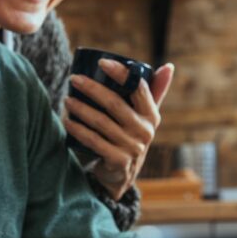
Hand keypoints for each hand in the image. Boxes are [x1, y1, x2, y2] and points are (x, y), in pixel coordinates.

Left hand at [64, 59, 174, 199]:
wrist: (122, 175)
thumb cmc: (131, 136)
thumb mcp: (144, 116)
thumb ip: (154, 92)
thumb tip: (169, 66)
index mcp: (152, 115)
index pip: (138, 88)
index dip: (121, 73)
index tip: (101, 62)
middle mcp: (145, 131)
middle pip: (115, 104)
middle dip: (92, 88)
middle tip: (74, 78)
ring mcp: (132, 147)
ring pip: (101, 122)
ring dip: (81, 109)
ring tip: (67, 99)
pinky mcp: (118, 160)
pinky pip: (94, 141)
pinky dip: (78, 130)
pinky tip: (67, 121)